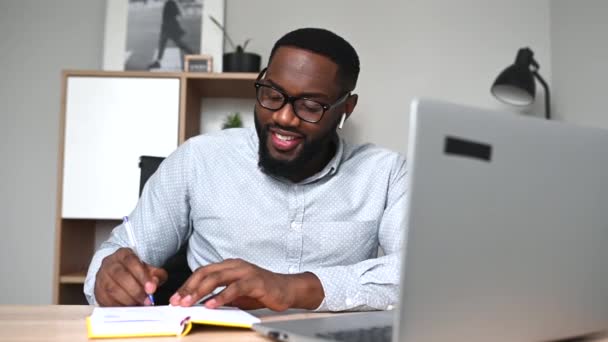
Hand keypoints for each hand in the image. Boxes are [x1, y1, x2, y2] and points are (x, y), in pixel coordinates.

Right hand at [94, 248, 167, 305]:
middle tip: (147, 301)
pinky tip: (129, 309)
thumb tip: (154, 284)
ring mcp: (101, 277)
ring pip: (112, 289)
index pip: (131, 261)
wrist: (116, 274)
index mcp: (123, 254)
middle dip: (135, 290)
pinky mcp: (97, 291)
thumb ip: (155, 275)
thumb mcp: (148, 269)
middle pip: (120, 275)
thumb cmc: (135, 272)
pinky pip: (106, 300)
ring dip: (128, 300)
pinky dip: (119, 306)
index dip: (142, 275)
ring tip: (139, 305)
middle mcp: (109, 264)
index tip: (151, 289)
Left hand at [169, 258, 323, 310]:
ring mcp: (245, 271)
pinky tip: (211, 305)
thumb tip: (197, 304)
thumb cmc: (261, 291)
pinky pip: (234, 288)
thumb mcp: (236, 293)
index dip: (187, 284)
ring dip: (200, 291)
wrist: (287, 289)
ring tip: (189, 303)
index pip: (202, 272)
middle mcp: (235, 265)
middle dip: (189, 288)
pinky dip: (221, 297)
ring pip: (216, 278)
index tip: (175, 298)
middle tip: (177, 301)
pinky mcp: (255, 281)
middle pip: (205, 273)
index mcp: (229, 266)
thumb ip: (219, 294)